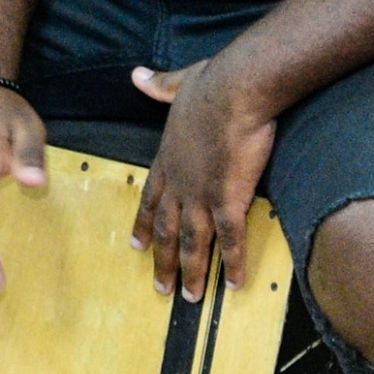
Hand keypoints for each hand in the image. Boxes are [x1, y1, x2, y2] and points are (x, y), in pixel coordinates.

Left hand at [130, 55, 278, 301]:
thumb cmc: (214, 82)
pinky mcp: (228, 199)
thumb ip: (159, 85)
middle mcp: (180, 182)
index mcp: (168, 157)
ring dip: (191, 272)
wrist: (238, 88)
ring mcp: (202, 194)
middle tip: (160, 287)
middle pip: (166, 229)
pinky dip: (232, 265)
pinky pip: (231, 241)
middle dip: (162, 261)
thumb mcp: (180, 82)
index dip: (142, 223)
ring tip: (190, 298)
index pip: (150, 197)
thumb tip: (138, 75)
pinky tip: (234, 285)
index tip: (135, 245)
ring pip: (193, 243)